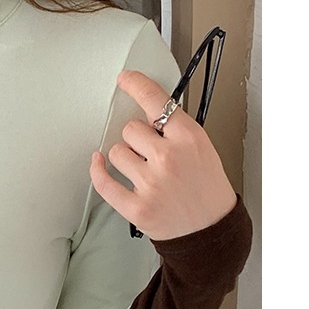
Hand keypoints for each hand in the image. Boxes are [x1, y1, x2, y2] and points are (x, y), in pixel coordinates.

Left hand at [89, 69, 237, 240]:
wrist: (210, 230)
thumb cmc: (206, 189)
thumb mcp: (201, 148)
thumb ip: (175, 131)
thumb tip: (145, 116)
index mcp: (188, 138)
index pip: (156, 101)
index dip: (136, 85)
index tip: (125, 79)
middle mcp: (168, 158)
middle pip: (130, 129)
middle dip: (136, 138)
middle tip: (149, 152)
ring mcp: (151, 184)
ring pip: (115, 152)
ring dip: (124, 158)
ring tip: (142, 170)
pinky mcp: (136, 207)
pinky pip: (103, 182)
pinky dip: (97, 171)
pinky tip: (98, 164)